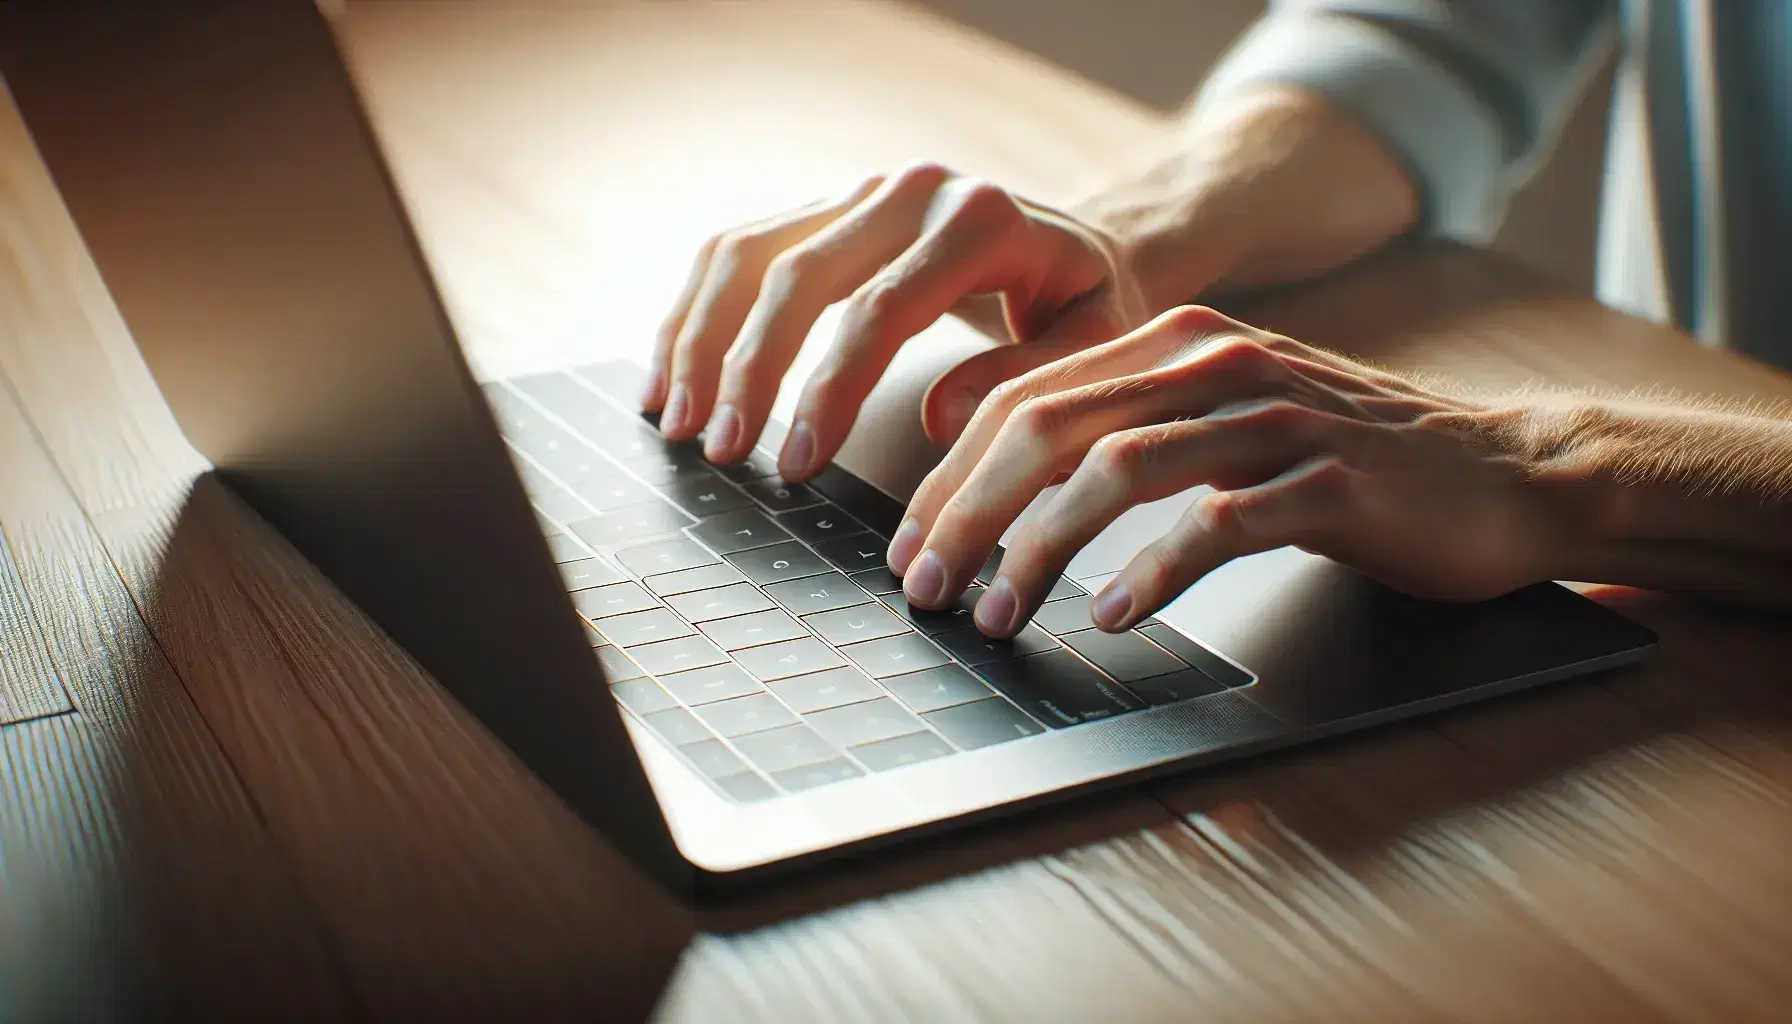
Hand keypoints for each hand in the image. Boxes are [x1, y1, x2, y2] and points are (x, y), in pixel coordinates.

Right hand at [643, 163, 1150, 479]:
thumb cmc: (1090, 308)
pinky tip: (671, 376)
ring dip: (700, 340)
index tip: (796, 466)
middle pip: (797, 276)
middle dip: (748, 372)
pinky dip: (694, 311)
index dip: (828, 391)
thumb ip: (1024, 381)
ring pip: (749, 254)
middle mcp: (911, 191)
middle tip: (723, 454)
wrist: (1089, 242)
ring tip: (676, 423)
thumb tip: (937, 421)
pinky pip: (740, 249)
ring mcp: (862, 191)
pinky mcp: (829, 206)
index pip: (879, 310)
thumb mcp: (1094, 346)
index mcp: (980, 222)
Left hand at [886, 306, 1570, 635]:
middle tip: (928, 589)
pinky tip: (1113, 616)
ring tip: (999, 615)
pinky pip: (1219, 521)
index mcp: (1175, 341)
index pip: (1028, 396)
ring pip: (1119, 470)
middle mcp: (1215, 362)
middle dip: (970, 513)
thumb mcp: (1224, 419)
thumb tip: (1003, 478)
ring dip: (1040, 549)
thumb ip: (1128, 425)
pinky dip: (1153, 571)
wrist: (1505, 472)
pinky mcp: (1331, 479)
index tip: (913, 546)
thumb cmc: (1348, 459)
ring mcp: (1274, 416)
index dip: (954, 473)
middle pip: (1052, 427)